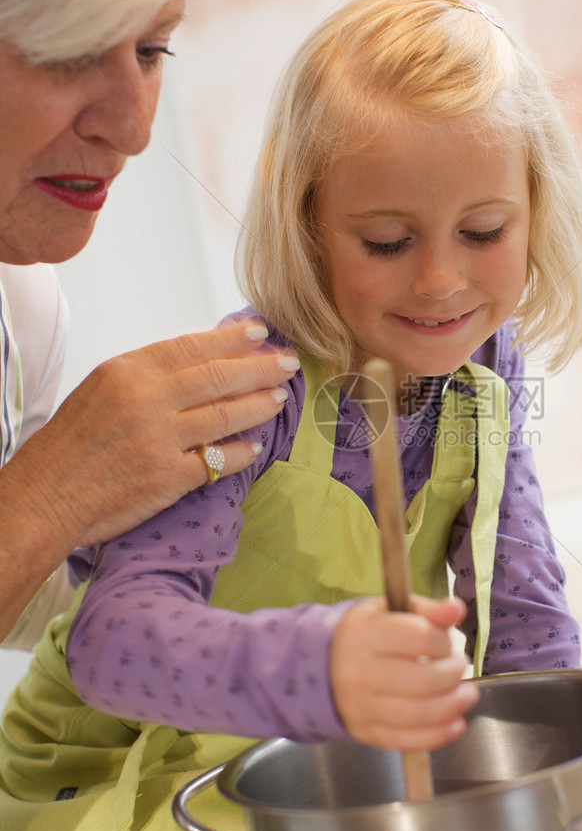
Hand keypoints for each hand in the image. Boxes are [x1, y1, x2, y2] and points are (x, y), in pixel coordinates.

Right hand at [12, 318, 298, 548]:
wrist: (46, 496)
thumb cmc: (71, 444)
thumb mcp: (101, 389)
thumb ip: (148, 375)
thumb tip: (201, 361)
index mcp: (128, 371)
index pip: (192, 347)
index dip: (231, 339)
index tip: (260, 333)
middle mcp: (146, 400)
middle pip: (218, 377)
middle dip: (260, 368)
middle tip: (287, 363)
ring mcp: (160, 439)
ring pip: (226, 415)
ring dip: (259, 405)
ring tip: (278, 398)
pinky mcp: (169, 478)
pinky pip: (220, 459)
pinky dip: (243, 452)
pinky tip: (257, 446)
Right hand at [330, 594, 478, 750]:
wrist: (320, 667)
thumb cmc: (364, 636)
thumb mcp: (390, 611)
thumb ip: (427, 610)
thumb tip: (456, 609)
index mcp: (366, 633)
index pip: (419, 637)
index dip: (443, 641)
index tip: (445, 643)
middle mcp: (360, 671)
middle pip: (422, 679)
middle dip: (453, 673)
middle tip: (458, 666)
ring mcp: (362, 706)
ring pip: (417, 713)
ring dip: (452, 705)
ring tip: (466, 694)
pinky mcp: (366, 732)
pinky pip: (406, 740)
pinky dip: (437, 735)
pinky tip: (455, 723)